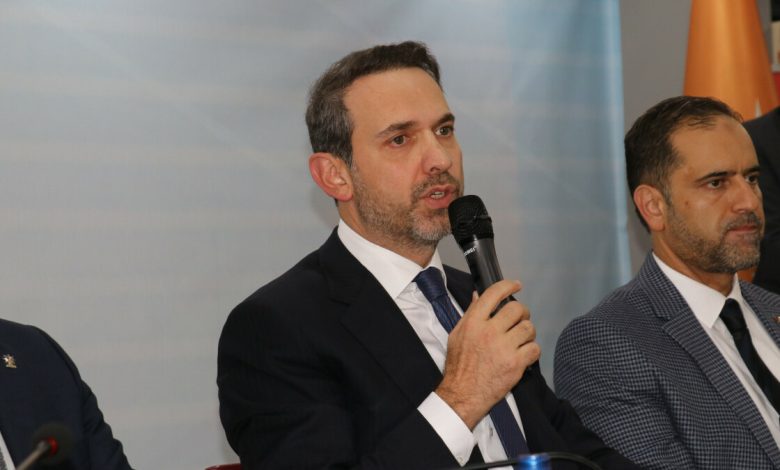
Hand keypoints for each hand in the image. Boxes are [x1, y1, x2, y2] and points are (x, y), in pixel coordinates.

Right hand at [435, 279, 539, 428]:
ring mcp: (503, 348)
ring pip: (528, 328)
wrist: (463, 393)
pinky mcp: (515, 364)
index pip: (494, 294)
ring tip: (521, 339)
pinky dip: (532, 351)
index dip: (508, 286)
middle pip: (517, 309)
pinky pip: (534, 348)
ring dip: (528, 333)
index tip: (516, 285)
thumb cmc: (459, 365)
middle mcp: (489, 332)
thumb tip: (478, 295)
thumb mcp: (457, 335)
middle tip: (519, 320)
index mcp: (473, 322)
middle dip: (522, 313)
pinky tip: (524, 355)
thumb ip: (470, 314)